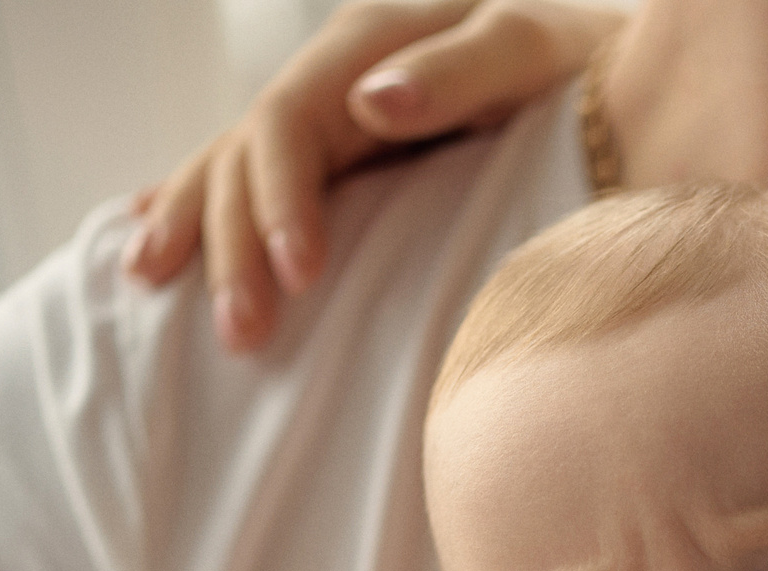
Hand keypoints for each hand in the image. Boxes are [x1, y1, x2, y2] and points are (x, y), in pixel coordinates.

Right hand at [125, 0, 616, 351]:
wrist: (618, 81)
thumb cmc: (589, 67)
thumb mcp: (534, 52)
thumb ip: (459, 71)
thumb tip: (371, 101)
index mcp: (374, 40)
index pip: (289, 119)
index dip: (280, 198)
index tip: (300, 276)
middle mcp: (341, 73)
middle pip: (246, 153)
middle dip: (231, 243)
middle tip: (242, 334)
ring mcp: (337, 113)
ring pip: (233, 165)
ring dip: (196, 231)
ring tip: (151, 290)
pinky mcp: (348, 154)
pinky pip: (254, 178)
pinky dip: (199, 205)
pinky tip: (149, 233)